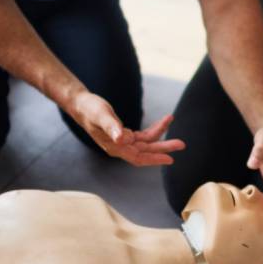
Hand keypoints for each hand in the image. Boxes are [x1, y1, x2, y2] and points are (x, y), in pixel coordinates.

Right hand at [70, 92, 184, 165]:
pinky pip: (143, 135)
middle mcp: (120, 146)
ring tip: (172, 123)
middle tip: (181, 144)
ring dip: (161, 136)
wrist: (81, 105)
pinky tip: (164, 122)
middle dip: (163, 148)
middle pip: (145, 151)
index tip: (169, 159)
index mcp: (114, 146)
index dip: (154, 159)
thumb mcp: (101, 115)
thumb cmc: (90, 109)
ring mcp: (123, 141)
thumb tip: (122, 138)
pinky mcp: (124, 134)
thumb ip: (111, 126)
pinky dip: (153, 129)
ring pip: (146, 143)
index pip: (138, 157)